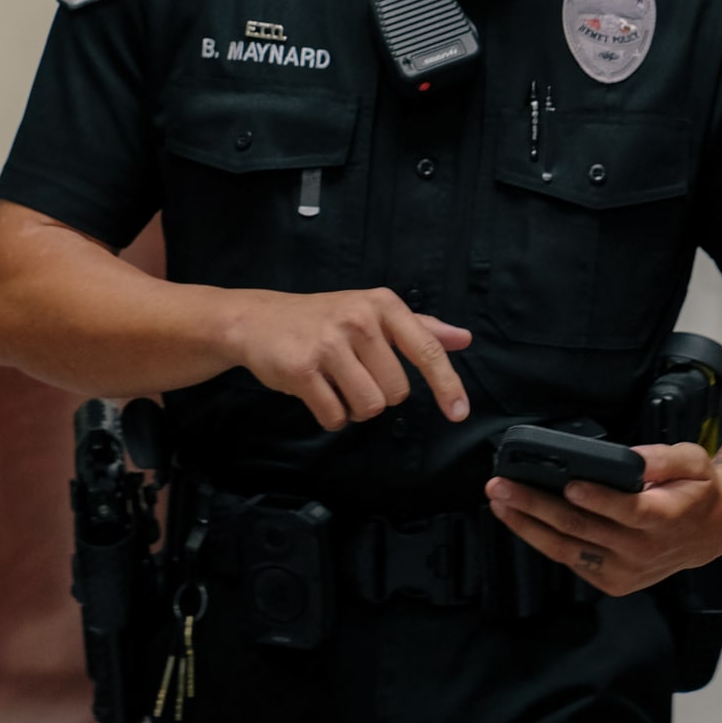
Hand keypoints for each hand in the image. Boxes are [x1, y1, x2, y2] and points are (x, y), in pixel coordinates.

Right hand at [224, 287, 470, 430]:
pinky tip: (317, 391)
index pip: (426, 351)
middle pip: (396, 392)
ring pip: (369, 407)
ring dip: (355, 408)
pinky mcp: (301, 369)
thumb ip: (421, 328)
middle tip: (354, 374)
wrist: (258, 319)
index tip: (459, 413)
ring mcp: (328, 344)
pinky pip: (335, 417)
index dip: (447, 385)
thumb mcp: (374, 312)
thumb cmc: (324, 318)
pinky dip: (331, 416)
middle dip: (379, 395)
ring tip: (336, 383)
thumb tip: (463, 339)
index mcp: (383, 305)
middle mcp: (359, 320)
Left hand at [485, 443, 721, 598]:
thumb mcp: (694, 462)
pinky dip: (542, 541)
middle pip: (582, 529)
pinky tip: (521, 520)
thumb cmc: (696, 490)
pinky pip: (571, 562)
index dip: (596, 498)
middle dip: (537, 505)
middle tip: (503, 486)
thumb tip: (631, 457)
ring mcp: (624, 571)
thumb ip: (665, 458)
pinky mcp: (613, 582)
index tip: (569, 483)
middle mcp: (641, 550)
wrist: (709, 533)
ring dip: (527, 525)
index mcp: (663, 518)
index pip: (626, 510)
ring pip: (567, 550)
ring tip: (499, 502)